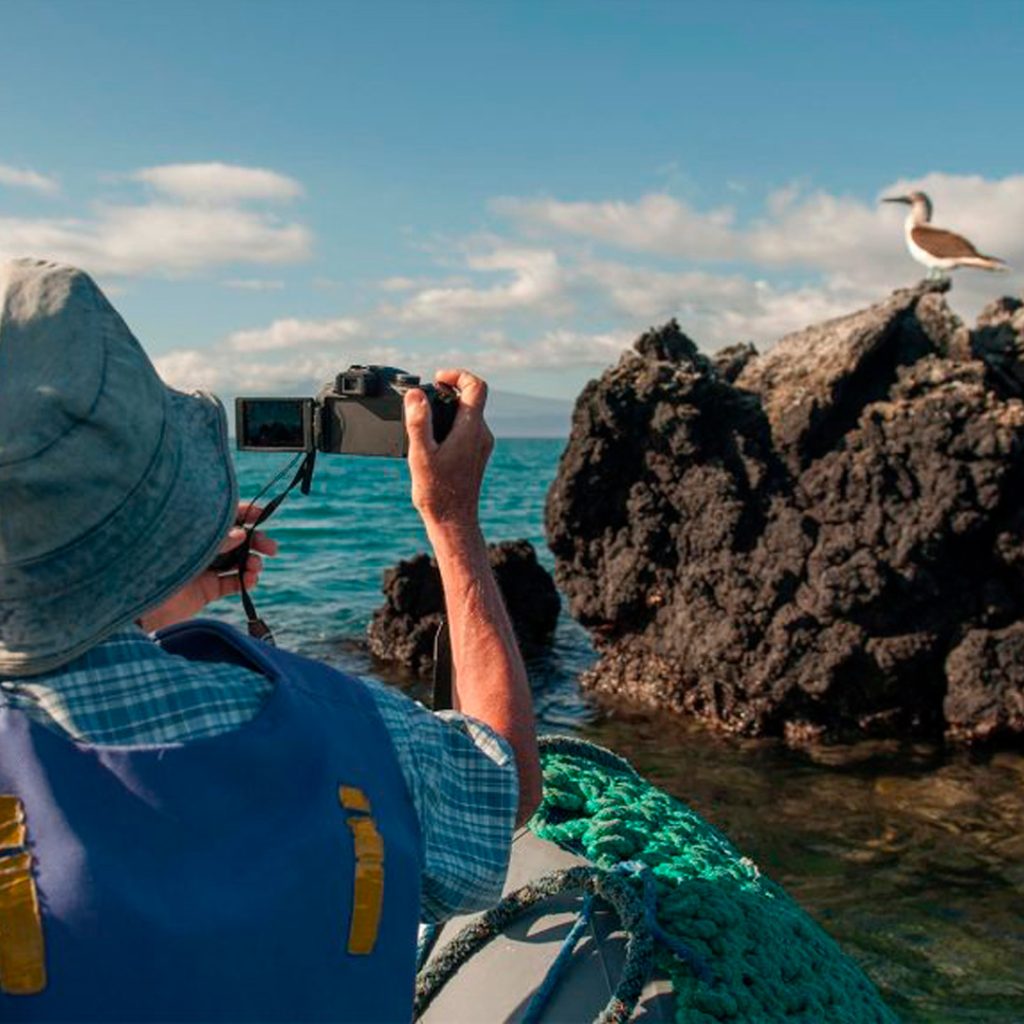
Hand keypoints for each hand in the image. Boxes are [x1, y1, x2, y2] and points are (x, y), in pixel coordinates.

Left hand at [136, 502, 277, 632]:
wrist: (139, 607)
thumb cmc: (156, 568)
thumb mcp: (187, 548)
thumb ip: (217, 541)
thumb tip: (242, 534)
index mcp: (194, 529)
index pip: (224, 514)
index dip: (246, 512)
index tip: (264, 514)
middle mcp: (201, 547)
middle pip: (237, 539)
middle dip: (257, 541)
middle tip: (272, 549)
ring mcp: (205, 568)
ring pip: (238, 561)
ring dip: (252, 562)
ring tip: (255, 569)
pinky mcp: (207, 590)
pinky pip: (233, 583)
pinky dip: (245, 581)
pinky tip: (250, 581)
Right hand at [404, 369, 493, 529]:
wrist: (454, 521)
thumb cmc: (438, 492)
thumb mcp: (421, 455)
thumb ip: (419, 422)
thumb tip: (416, 395)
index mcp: (470, 429)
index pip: (476, 386)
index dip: (458, 374)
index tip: (438, 379)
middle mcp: (481, 435)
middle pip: (471, 399)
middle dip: (447, 392)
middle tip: (424, 400)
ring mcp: (481, 446)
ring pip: (468, 415)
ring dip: (448, 410)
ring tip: (424, 420)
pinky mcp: (477, 456)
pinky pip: (467, 430)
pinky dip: (451, 425)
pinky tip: (432, 441)